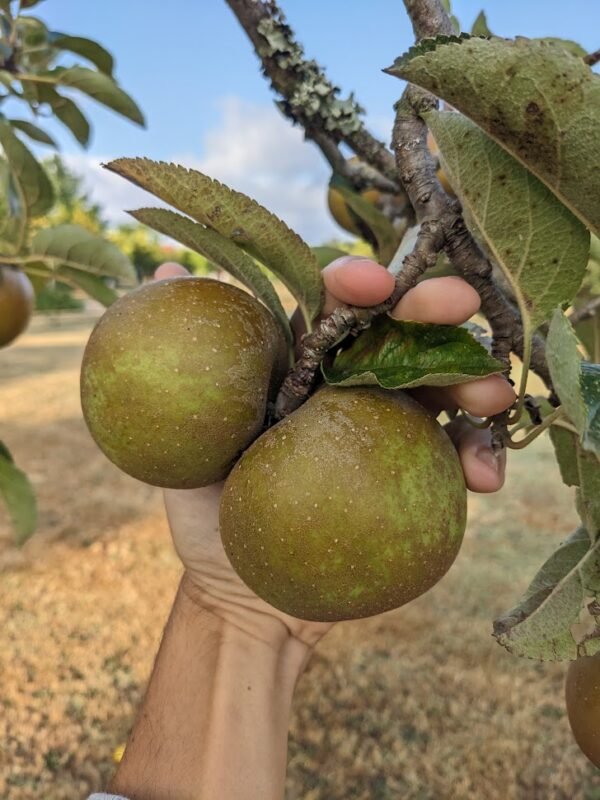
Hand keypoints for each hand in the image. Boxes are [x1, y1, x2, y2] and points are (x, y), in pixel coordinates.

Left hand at [153, 258, 513, 650]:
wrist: (242, 598)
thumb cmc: (205, 519)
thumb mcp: (178, 447)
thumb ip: (174, 372)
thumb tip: (155, 268)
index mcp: (299, 368)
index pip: (328, 309)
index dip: (352, 284)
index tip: (370, 284)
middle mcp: (349, 389)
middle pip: (399, 336)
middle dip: (433, 310)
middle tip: (462, 302)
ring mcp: (388, 431)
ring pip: (443, 390)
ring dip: (476, 382)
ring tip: (495, 397)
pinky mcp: (416, 477)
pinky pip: (456, 459)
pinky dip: (479, 458)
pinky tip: (487, 479)